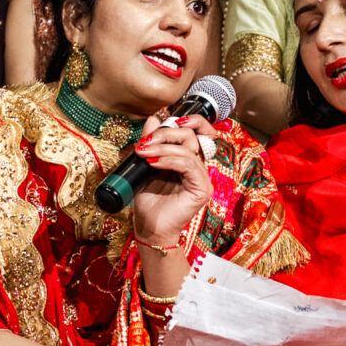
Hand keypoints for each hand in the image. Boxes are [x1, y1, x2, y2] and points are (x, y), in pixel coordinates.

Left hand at [128, 114, 215, 249]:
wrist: (148, 227)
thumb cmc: (148, 200)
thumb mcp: (146, 164)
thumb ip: (152, 142)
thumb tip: (153, 118)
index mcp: (187, 159)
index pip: (196, 131)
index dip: (183, 122)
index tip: (158, 122)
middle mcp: (197, 166)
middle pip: (191, 136)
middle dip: (165, 133)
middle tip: (145, 142)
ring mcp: (202, 177)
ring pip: (188, 149)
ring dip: (162, 147)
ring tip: (144, 153)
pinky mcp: (202, 188)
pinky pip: (189, 165)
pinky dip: (170, 160)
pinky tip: (153, 163)